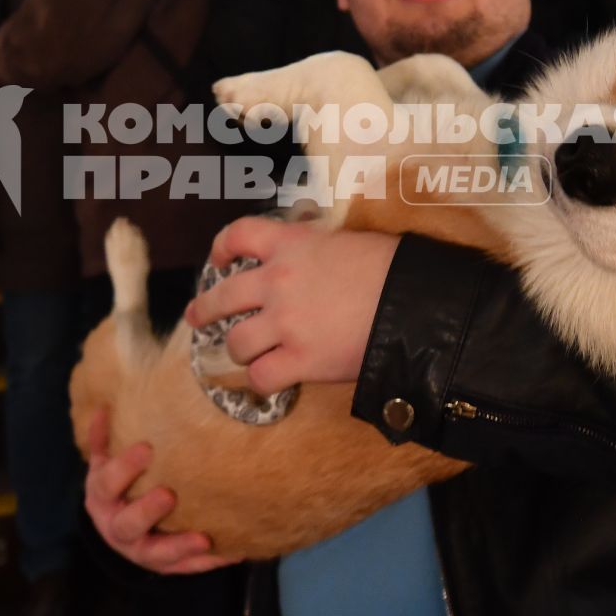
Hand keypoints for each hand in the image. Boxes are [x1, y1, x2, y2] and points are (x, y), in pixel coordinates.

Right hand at [83, 411, 236, 574]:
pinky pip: (184, 568)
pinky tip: (231, 553)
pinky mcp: (162, 567)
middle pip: (127, 524)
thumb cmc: (116, 489)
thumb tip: (105, 406)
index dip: (124, 468)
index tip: (147, 448)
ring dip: (179, 547)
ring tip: (203, 539)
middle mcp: (115, 528)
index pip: (106, 483)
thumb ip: (104, 439)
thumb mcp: (104, 464)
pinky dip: (206, 562)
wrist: (115, 530)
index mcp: (101, 499)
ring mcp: (138, 551)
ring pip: (155, 554)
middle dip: (147, 511)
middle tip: (169, 494)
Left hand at [185, 216, 399, 395]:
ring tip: (246, 354)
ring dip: (239, 350)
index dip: (222, 247)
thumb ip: (318, 251)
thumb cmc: (393, 268)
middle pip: (223, 295)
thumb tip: (314, 263)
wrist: (417, 304)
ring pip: (236, 342)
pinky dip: (261, 380)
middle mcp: (279, 280)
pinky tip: (268, 379)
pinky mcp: (301, 361)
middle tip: (199, 316)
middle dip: (206, 309)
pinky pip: (261, 377)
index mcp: (292, 243)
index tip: (219, 260)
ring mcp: (286, 323)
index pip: (239, 234)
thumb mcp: (349, 242)